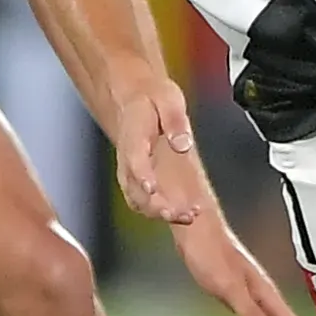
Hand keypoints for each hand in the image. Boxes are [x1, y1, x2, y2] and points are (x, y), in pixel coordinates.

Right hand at [109, 70, 209, 224]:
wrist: (137, 98)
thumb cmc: (152, 99)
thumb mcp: (168, 99)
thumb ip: (174, 121)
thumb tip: (181, 143)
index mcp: (133, 136)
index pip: (134, 159)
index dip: (141, 174)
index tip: (151, 187)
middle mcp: (128, 158)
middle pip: (134, 187)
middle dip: (154, 204)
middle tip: (176, 213)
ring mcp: (131, 171)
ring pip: (138, 199)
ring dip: (159, 212)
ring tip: (187, 217)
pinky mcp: (139, 179)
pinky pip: (145, 201)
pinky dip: (162, 211)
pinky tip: (186, 214)